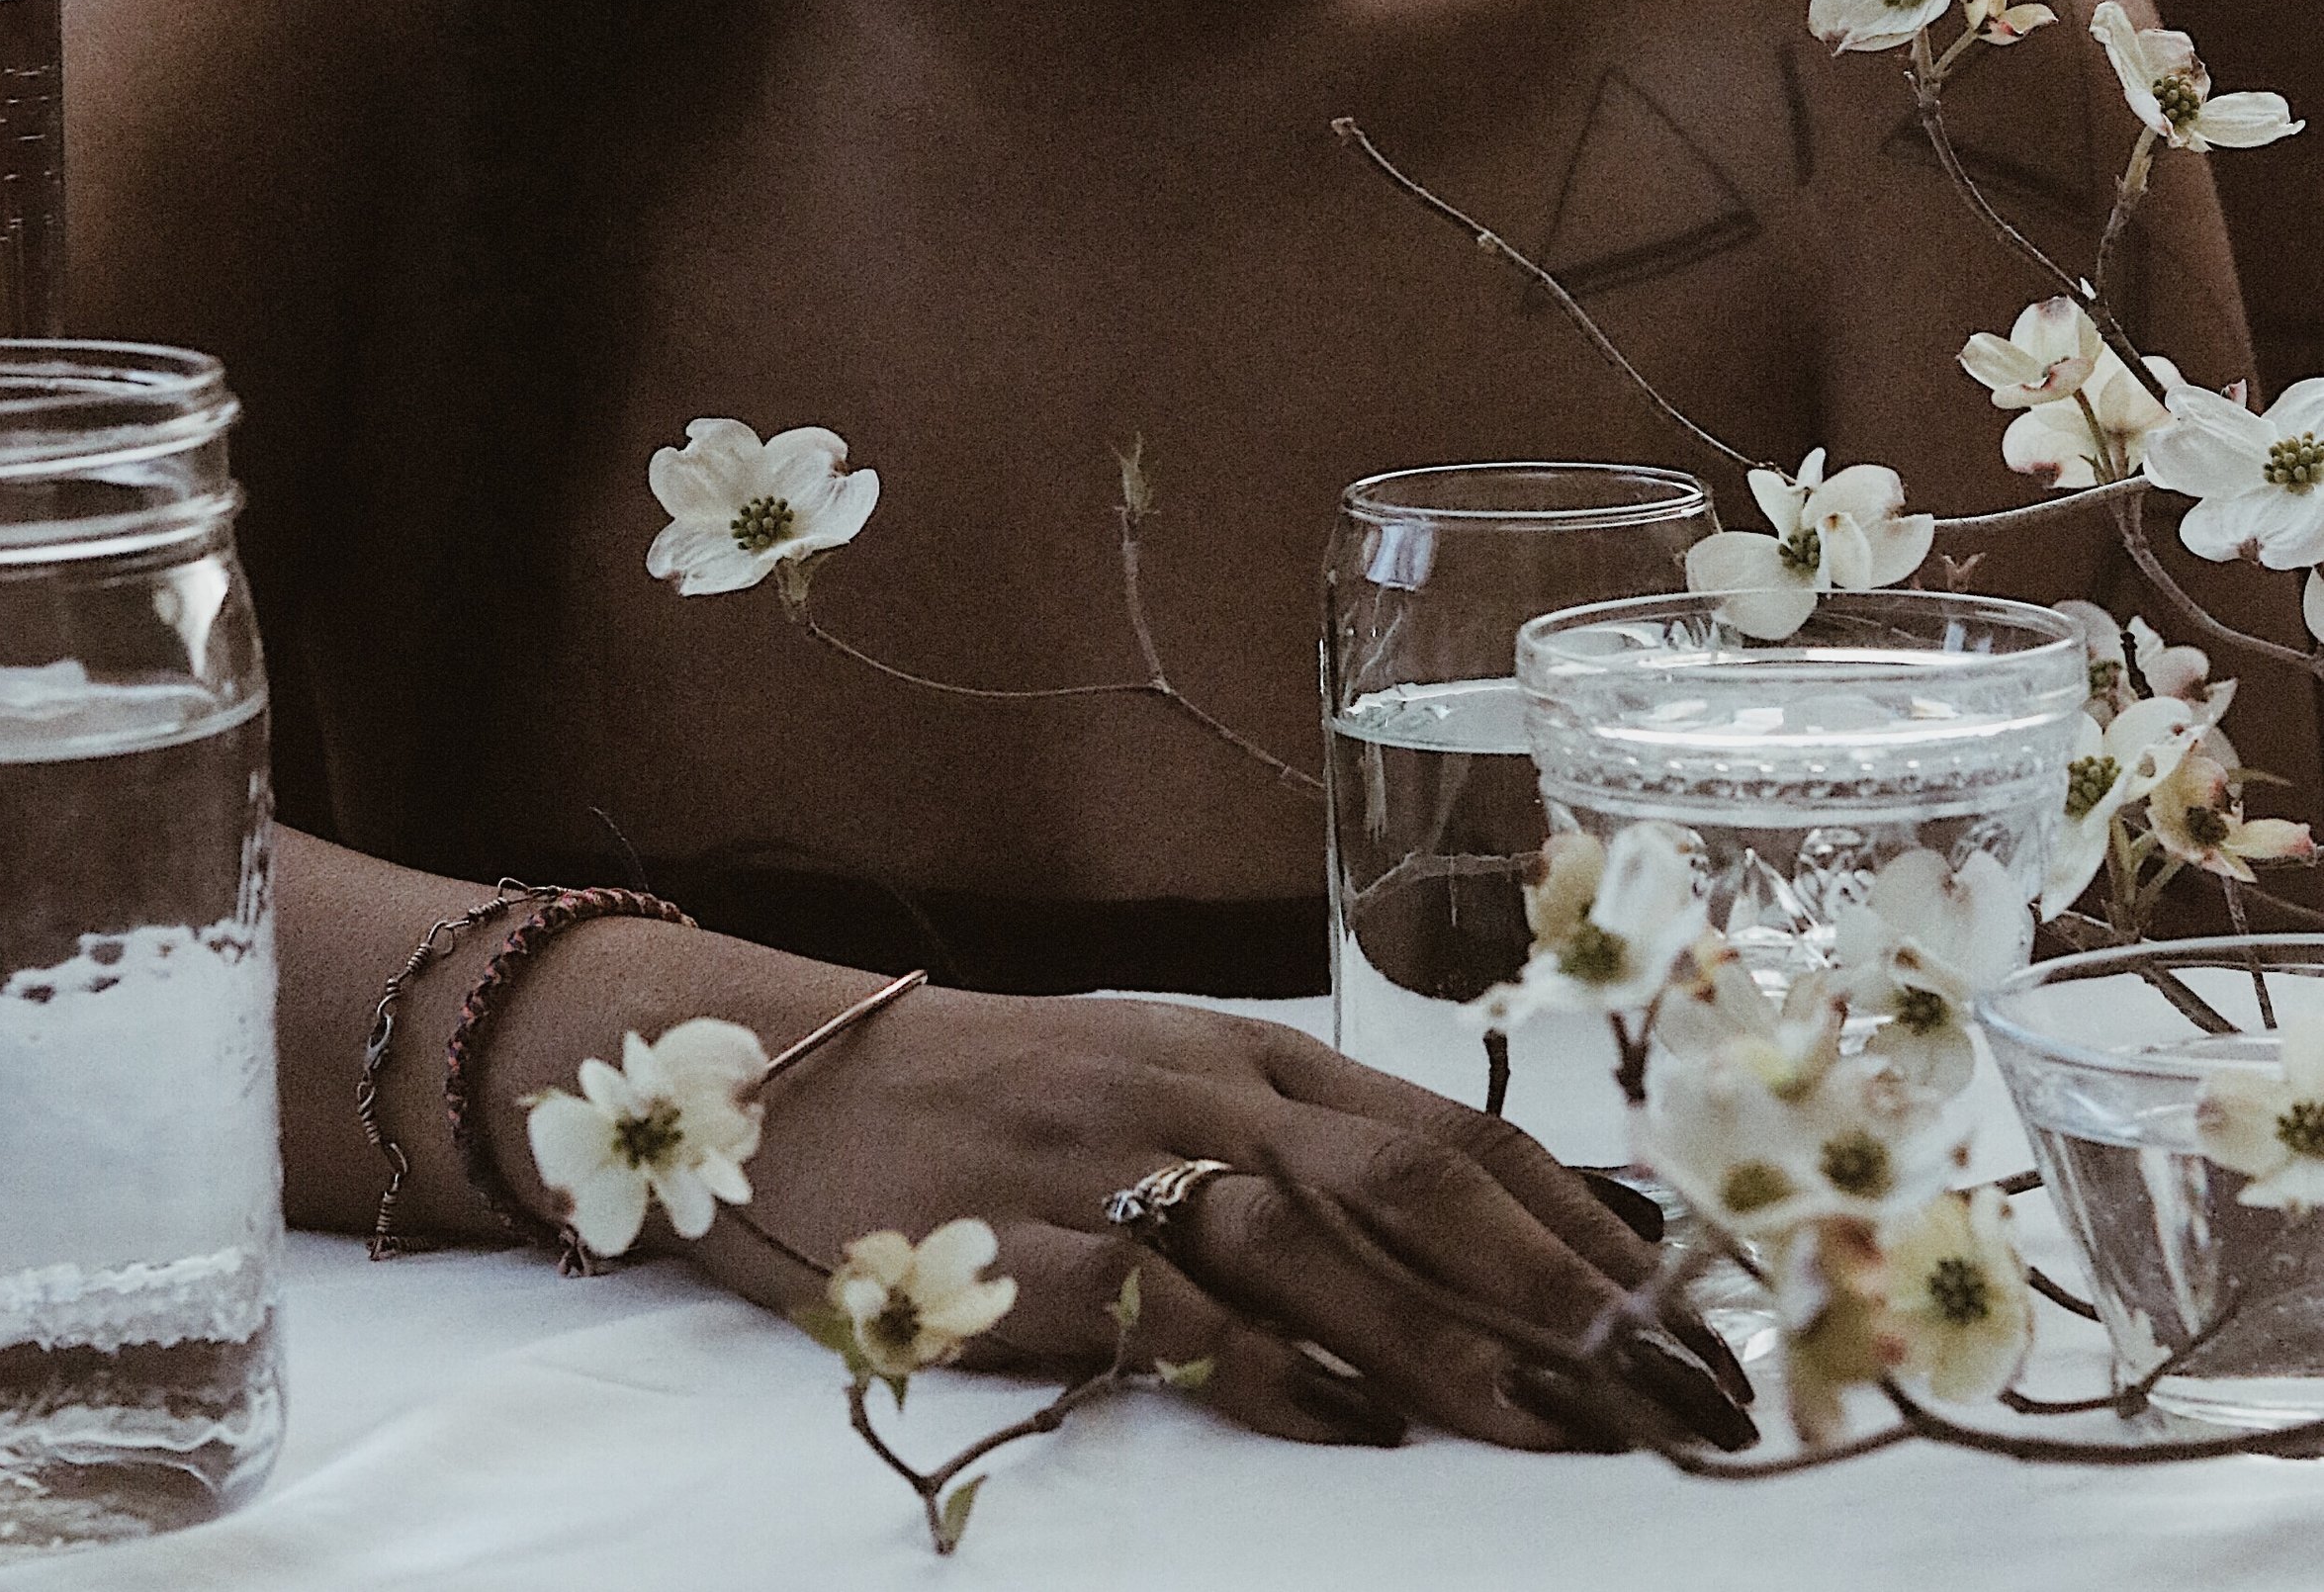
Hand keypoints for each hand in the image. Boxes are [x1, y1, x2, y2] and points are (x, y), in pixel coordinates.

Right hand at [668, 983, 1751, 1455]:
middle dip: (1553, 1284)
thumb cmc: (998, 1101)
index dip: (1578, 1218)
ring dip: (1443, 1339)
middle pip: (1405, 1179)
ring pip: (1302, 1243)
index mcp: (1239, 1050)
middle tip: (1670, 1380)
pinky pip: (1147, 1302)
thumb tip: (1517, 1227)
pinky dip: (1255, 1358)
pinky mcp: (1000, 1250)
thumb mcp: (1165, 1090)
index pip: (1448, 1126)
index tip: (1694, 1306)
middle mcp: (1189, 1092)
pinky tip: (1343, 1419)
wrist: (780, 1074)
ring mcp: (1094, 1166)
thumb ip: (1316, 1150)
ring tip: (1560, 1424)